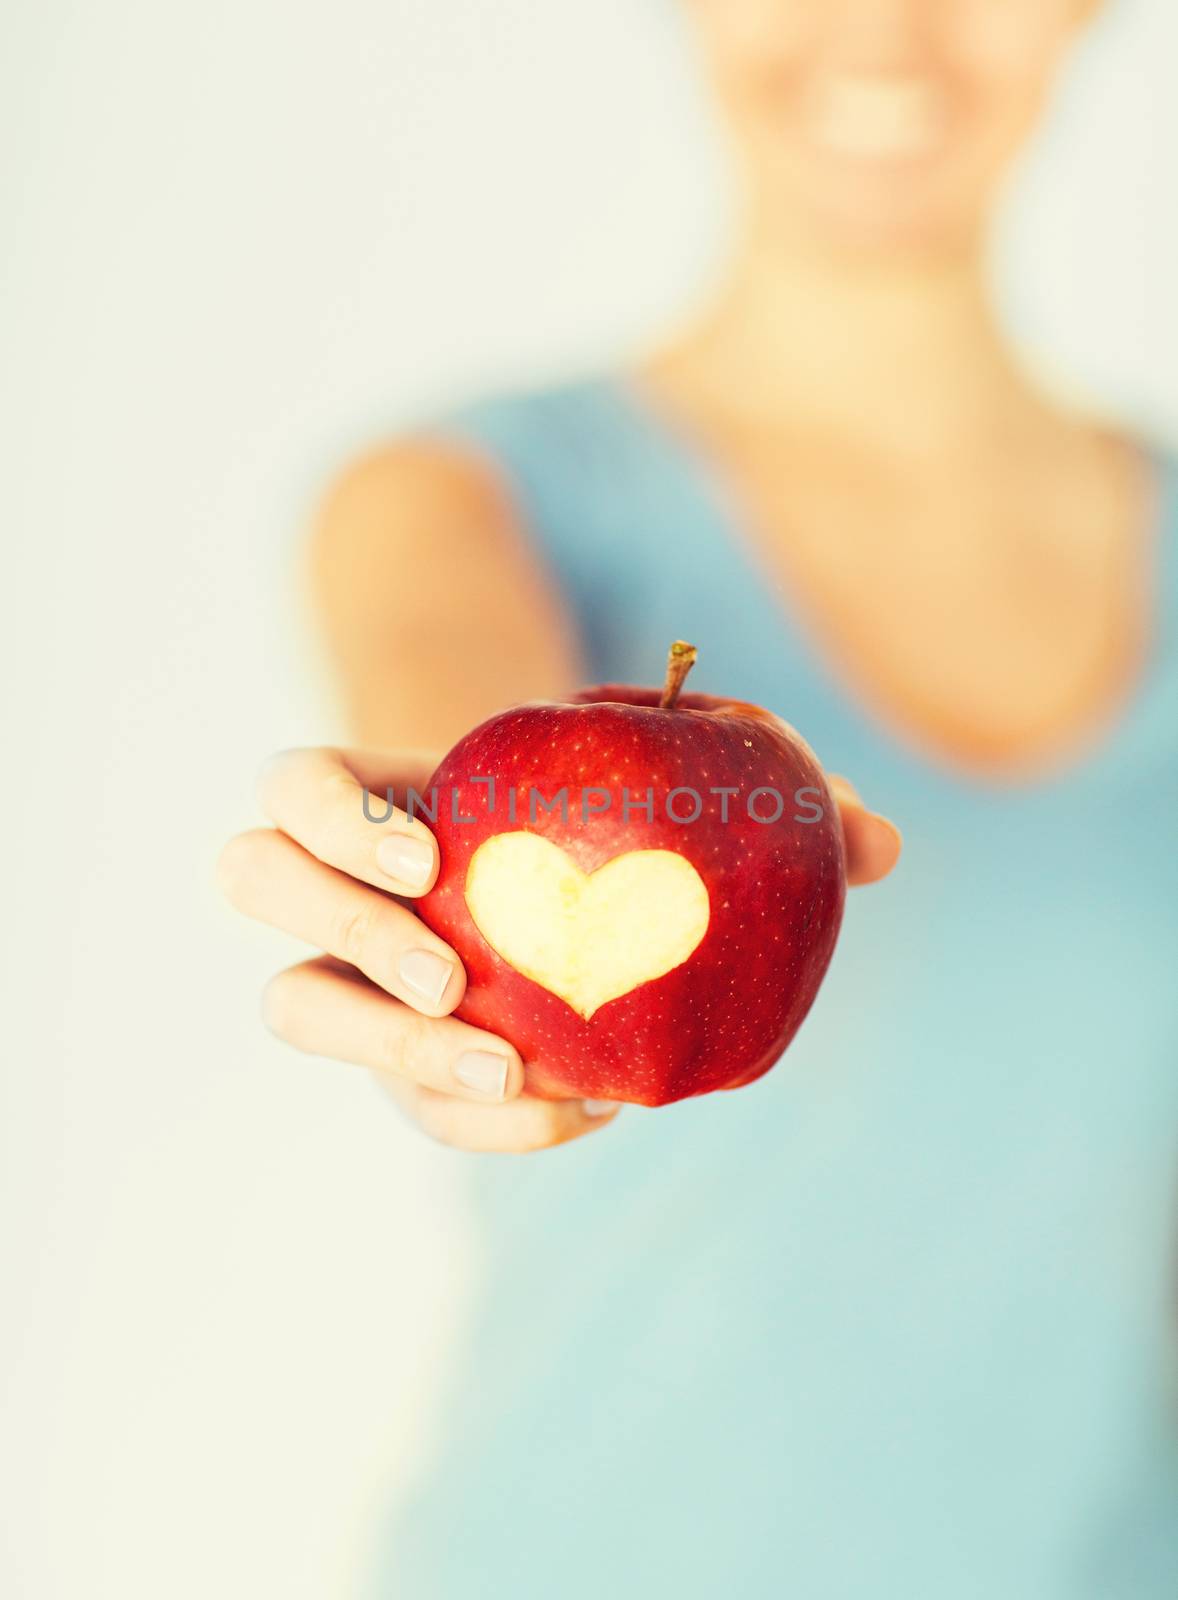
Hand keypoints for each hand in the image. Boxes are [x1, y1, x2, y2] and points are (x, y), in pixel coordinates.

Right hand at [217, 749, 900, 1154]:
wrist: (577, 905)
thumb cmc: (625, 825)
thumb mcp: (688, 792)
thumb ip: (774, 800)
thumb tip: (881, 844)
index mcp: (395, 796)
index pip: (296, 784)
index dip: (333, 819)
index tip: (433, 859)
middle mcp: (350, 884)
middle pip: (256, 880)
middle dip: (341, 927)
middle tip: (454, 979)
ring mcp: (362, 981)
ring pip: (297, 1006)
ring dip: (388, 1046)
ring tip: (511, 1072)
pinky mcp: (405, 1065)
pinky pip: (412, 1102)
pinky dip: (487, 1121)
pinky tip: (583, 1107)